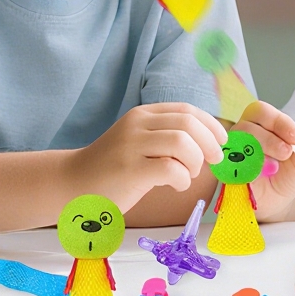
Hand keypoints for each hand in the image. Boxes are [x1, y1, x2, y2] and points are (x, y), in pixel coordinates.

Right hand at [72, 102, 226, 212]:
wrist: (73, 184)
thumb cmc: (113, 168)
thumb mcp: (140, 141)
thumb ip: (167, 136)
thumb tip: (210, 142)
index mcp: (143, 115)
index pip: (187, 110)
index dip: (210, 125)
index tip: (221, 141)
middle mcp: (137, 125)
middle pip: (188, 124)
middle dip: (210, 143)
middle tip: (213, 161)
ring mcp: (132, 146)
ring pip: (183, 143)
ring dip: (195, 161)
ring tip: (187, 174)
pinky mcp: (130, 170)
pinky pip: (171, 168)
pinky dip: (183, 179)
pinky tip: (176, 185)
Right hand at [232, 101, 294, 218]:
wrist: (277, 201)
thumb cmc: (286, 175)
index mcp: (263, 124)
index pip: (262, 111)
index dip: (279, 121)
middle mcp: (245, 132)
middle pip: (249, 123)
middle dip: (270, 137)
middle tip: (286, 151)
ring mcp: (232, 149)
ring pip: (239, 140)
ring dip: (261, 151)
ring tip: (275, 165)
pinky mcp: (225, 168)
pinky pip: (230, 162)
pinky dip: (248, 167)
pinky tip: (261, 174)